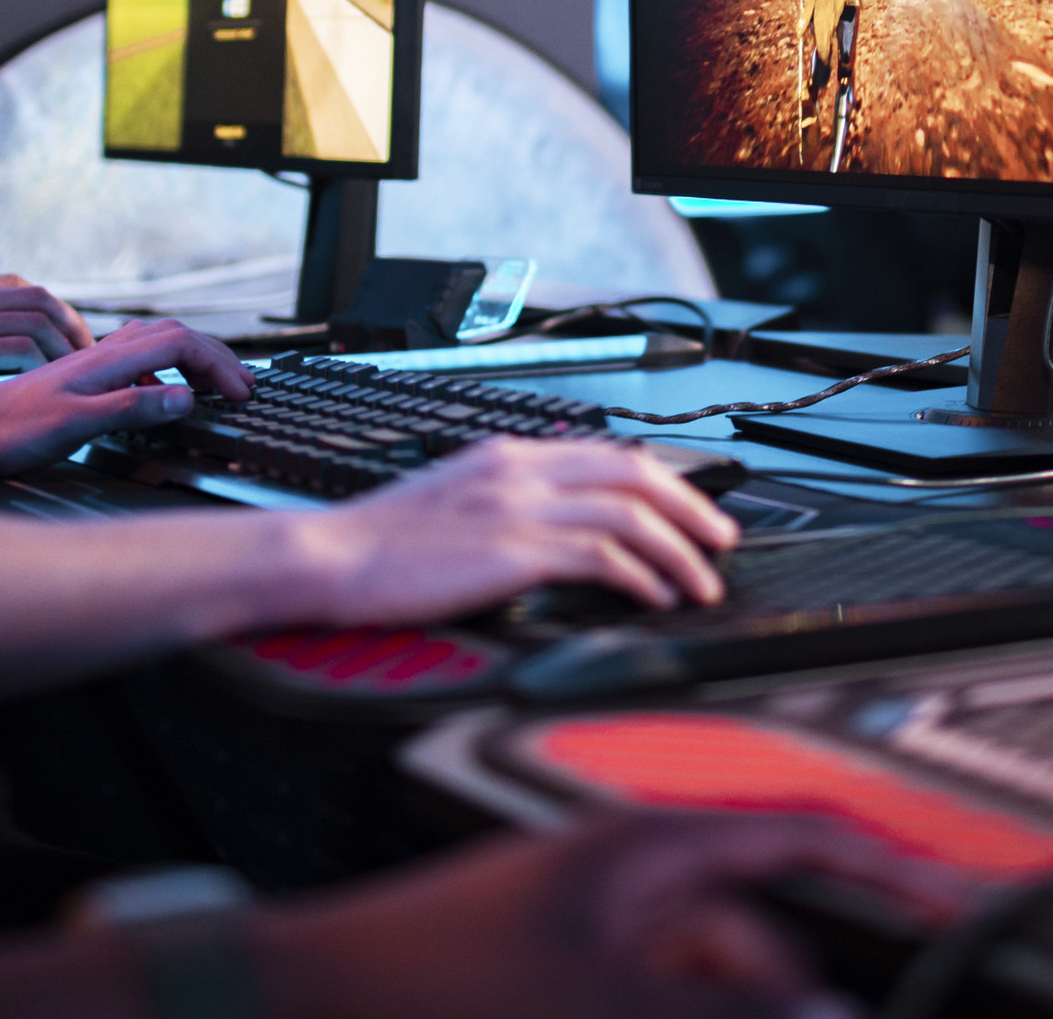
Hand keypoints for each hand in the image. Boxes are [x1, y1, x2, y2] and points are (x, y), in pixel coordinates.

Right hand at [0, 274, 99, 381]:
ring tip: (71, 372)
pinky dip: (42, 364)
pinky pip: (20, 350)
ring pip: (39, 324)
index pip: (26, 288)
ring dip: (63, 349)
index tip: (71, 336)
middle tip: (85, 356)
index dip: (58, 310)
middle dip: (72, 328)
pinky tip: (46, 381)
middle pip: (43, 302)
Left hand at [0, 321, 250, 476]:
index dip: (218, 364)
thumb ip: (130, 408)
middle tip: (242, 385)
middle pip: (173, 335)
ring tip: (213, 383)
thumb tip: (185, 395)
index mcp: (105, 361)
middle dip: (215, 356)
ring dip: (191, 357)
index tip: (241, 393)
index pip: (180, 343)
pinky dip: (164, 367)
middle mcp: (99, 355)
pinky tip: (158, 391)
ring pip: (154, 343)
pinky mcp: (77, 379)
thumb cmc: (5, 433)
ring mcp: (88, 365)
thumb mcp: (74, 425)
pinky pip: (135, 359)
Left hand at [253, 811, 974, 1018]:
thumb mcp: (606, 1005)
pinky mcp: (551, 976)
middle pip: (761, 924)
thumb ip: (731, 1012)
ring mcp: (587, 930)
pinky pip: (651, 993)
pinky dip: (685, 1011)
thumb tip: (835, 1015)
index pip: (799, 832)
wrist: (296, 1002)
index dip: (887, 864)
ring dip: (739, 1002)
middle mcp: (624, 877)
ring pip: (706, 971)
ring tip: (786, 1010)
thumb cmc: (421, 980)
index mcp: (645, 846)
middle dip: (801, 982)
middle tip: (848, 1009)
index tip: (954, 897)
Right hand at [293, 437, 736, 619]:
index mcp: (509, 456)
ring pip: (628, 513)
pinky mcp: (512, 549)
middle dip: (691, 507)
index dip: (665, 481)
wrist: (330, 557)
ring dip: (677, 551)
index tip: (691, 508)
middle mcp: (522, 471)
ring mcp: (518, 507)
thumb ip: (509, 502)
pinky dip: (639, 575)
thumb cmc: (381, 543)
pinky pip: (599, 555)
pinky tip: (654, 598)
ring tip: (701, 583)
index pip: (609, 453)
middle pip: (635, 473)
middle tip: (721, 541)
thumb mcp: (456, 502)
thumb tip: (559, 528)